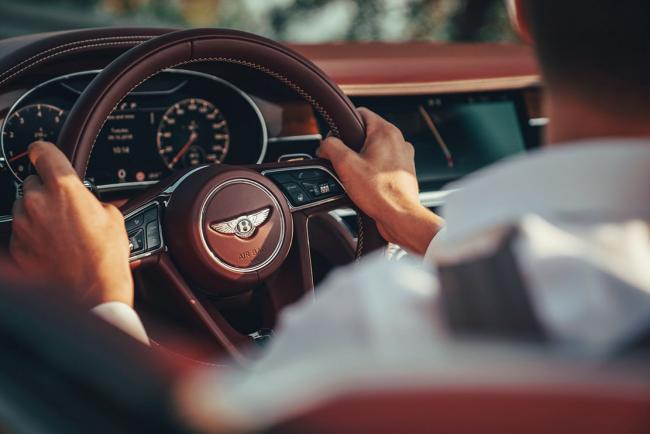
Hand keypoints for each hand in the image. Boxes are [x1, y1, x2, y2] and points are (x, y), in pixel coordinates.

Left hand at [10, 141, 133, 307]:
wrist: (92, 296)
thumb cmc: (106, 260)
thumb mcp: (114, 218)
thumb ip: (93, 199)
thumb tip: (87, 200)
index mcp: (63, 187)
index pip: (42, 151)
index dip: (45, 152)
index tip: (44, 154)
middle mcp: (37, 202)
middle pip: (32, 182)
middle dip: (47, 192)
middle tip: (67, 210)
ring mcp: (23, 225)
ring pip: (25, 208)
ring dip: (39, 215)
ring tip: (63, 234)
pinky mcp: (16, 247)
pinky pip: (22, 232)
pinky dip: (34, 237)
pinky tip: (55, 249)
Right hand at [318, 108, 443, 254]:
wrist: (400, 216)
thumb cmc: (379, 192)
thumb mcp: (345, 165)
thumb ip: (331, 147)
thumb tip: (325, 144)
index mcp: (386, 132)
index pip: (360, 113)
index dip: (342, 126)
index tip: (335, 141)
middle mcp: (398, 141)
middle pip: (366, 133)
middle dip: (351, 146)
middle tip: (342, 163)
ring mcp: (403, 157)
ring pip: (374, 150)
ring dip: (361, 160)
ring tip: (354, 177)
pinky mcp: (403, 172)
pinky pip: (382, 165)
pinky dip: (371, 172)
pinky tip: (365, 185)